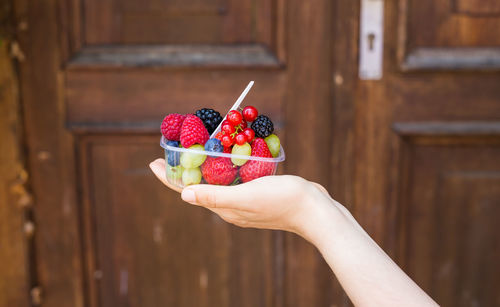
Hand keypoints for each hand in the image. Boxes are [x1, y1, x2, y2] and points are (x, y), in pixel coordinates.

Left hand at [149, 158, 335, 235]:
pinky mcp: (258, 192)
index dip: (169, 178)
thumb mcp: (246, 197)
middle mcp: (231, 205)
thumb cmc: (281, 201)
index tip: (153, 162)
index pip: (188, 192)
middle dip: (184, 170)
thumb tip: (183, 195)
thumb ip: (215, 196)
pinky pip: (235, 177)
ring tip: (195, 150)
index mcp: (224, 208)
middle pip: (200, 186)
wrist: (314, 210)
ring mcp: (245, 200)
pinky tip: (228, 155)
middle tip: (173, 151)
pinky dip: (225, 166)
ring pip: (218, 181)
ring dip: (204, 167)